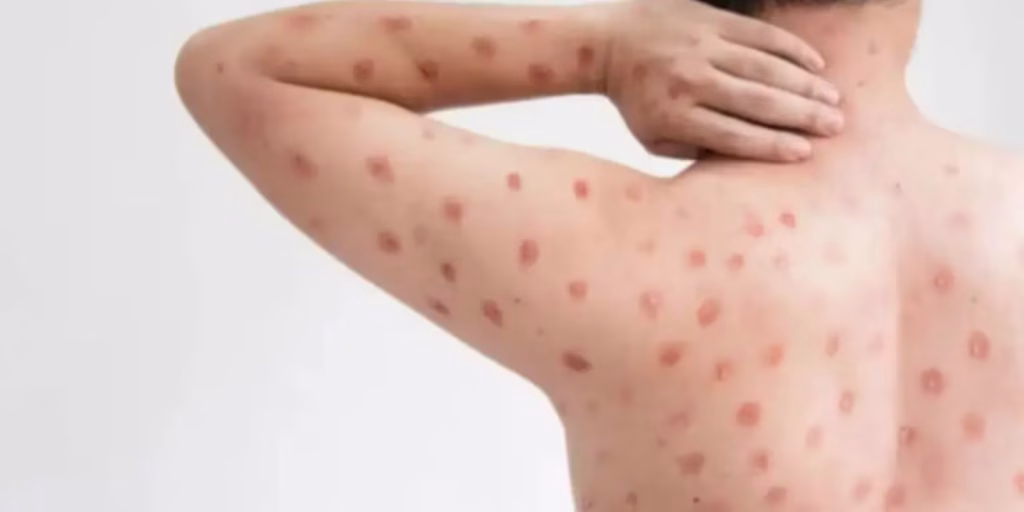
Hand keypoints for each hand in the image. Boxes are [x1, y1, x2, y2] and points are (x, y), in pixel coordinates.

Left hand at [603, 0, 843, 161]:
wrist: (608, 44)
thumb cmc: (637, 100)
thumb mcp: (653, 137)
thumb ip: (694, 150)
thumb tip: (744, 158)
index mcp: (675, 115)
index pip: (733, 134)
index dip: (772, 145)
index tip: (806, 153)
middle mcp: (691, 80)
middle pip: (757, 101)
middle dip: (801, 116)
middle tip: (836, 126)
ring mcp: (701, 46)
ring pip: (765, 66)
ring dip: (804, 84)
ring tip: (833, 100)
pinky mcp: (710, 19)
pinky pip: (760, 34)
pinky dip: (791, 49)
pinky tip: (816, 65)